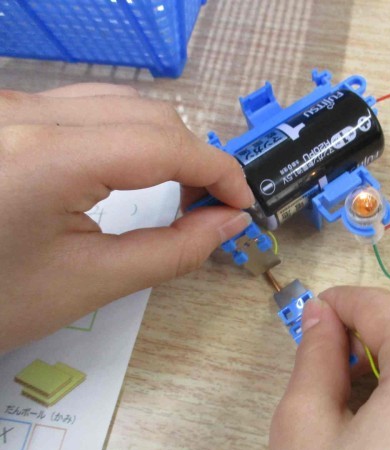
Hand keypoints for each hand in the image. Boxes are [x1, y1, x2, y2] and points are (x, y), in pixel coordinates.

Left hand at [0, 83, 253, 352]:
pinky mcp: (5, 113)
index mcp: (44, 159)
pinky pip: (86, 106)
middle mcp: (23, 114)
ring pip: (119, 101)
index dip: (218, 170)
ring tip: (181, 189)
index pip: (162, 144)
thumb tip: (229, 222)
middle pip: (147, 114)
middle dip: (196, 156)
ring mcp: (9, 106)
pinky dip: (129, 134)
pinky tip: (135, 168)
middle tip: (214, 206)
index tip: (243, 204)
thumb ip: (172, 250)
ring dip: (165, 142)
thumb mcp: (88, 284)